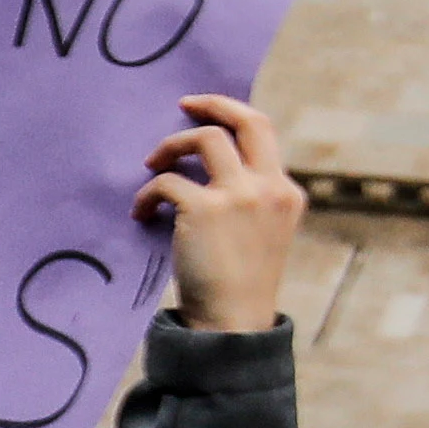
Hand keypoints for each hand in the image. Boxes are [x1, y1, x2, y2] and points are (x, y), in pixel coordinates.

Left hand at [138, 96, 302, 331]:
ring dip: (170, 146)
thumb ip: (251, 199)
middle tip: (182, 105)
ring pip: (204, 139)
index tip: (204, 113)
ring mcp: (240, 196)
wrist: (232, 323)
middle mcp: (268, 188)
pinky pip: (167, 181)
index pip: (263, 134)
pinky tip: (142, 213)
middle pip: (246, 120)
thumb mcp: (263, 234)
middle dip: (212, 104)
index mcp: (286, 194)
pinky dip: (148, 194)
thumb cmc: (240, 285)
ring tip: (151, 166)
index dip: (232, 114)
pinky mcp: (205, 208)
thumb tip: (207, 166)